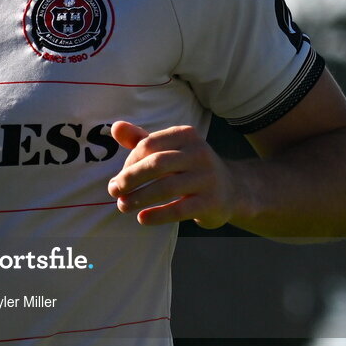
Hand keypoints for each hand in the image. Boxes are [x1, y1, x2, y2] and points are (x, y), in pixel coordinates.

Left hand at [107, 122, 236, 228]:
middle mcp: (199, 153)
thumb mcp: (168, 149)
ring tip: (122, 206)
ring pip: (167, 187)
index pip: (149, 145)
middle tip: (113, 190)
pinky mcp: (211, 202)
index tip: (120, 177)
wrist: (232, 189)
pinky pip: (179, 209)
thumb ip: (141, 139)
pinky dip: (158, 215)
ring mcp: (207, 178)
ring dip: (139, 197)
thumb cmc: (189, 167)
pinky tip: (142, 218)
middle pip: (156, 164)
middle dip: (130, 178)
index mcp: (186, 135)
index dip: (129, 162)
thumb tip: (115, 127)